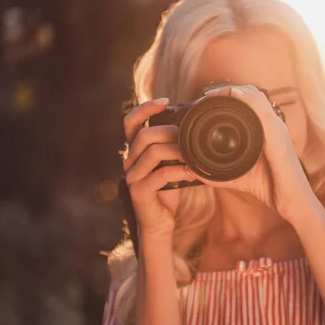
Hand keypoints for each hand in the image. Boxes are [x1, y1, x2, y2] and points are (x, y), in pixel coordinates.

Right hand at [123, 98, 194, 238]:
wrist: (161, 223)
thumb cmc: (168, 191)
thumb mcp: (172, 164)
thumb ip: (174, 147)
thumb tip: (193, 126)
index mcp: (135, 152)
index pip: (131, 122)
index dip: (145, 108)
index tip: (166, 101)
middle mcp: (129, 161)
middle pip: (143, 135)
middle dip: (169, 131)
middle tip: (190, 134)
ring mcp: (132, 177)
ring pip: (152, 152)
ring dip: (177, 150)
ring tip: (195, 153)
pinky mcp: (138, 192)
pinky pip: (160, 175)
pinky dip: (180, 171)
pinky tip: (193, 173)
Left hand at [186, 85, 314, 220]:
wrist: (292, 201)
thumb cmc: (271, 187)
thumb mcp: (239, 176)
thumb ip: (217, 173)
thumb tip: (192, 169)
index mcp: (266, 130)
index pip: (249, 101)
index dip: (228, 96)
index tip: (206, 101)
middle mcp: (273, 125)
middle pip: (251, 93)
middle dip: (228, 90)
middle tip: (206, 97)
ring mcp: (277, 129)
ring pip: (256, 97)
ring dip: (233, 91)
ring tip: (213, 95)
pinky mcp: (278, 138)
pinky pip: (262, 112)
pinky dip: (247, 101)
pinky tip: (234, 96)